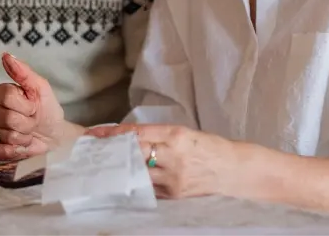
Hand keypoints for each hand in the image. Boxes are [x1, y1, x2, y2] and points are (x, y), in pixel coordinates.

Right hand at [0, 53, 67, 160]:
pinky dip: (8, 151)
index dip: (25, 105)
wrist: (54, 136)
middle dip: (26, 124)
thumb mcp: (41, 88)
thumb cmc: (47, 110)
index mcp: (1, 92)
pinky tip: (19, 147)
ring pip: (3, 135)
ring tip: (28, 135)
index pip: (6, 96)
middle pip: (5, 117)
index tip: (34, 107)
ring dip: (22, 138)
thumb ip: (23, 71)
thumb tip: (6, 55)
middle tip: (33, 123)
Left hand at [86, 123, 238, 199]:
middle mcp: (173, 155)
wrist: (235, 171)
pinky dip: (136, 181)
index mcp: (176, 135)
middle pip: (133, 153)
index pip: (137, 133)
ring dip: (121, 168)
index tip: (95, 133)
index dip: (113, 134)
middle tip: (93, 150)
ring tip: (105, 165)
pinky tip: (125, 179)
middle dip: (112, 151)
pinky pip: (148, 187)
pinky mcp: (175, 194)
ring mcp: (173, 178)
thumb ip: (159, 136)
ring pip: (138, 172)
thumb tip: (129, 137)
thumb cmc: (210, 148)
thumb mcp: (185, 134)